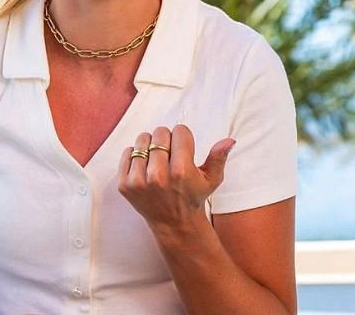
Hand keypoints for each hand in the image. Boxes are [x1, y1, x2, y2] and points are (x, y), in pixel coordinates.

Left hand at [118, 124, 234, 234]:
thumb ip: (219, 158)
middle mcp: (158, 176)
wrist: (173, 223)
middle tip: (171, 155)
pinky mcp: (125, 185)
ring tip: (158, 160)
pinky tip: (145, 166)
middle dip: (167, 140)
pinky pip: (127, 152)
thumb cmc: (193, 197)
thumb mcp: (211, 180)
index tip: (184, 149)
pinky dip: (135, 155)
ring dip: (150, 145)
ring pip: (142, 140)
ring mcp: (139, 181)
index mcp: (181, 171)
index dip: (183, 137)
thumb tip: (229, 141)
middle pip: (160, 133)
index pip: (179, 131)